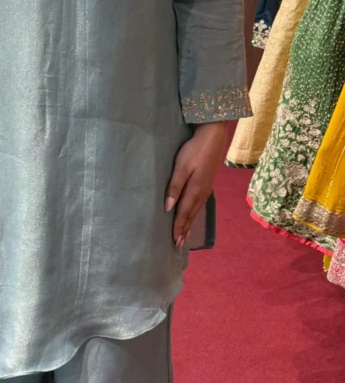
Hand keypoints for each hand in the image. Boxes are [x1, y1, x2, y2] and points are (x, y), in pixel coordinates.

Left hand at [165, 122, 227, 248]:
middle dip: (184, 230)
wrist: (213, 137)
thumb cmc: (194, 151)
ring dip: (189, 224)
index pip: (184, 213)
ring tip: (184, 235)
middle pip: (191, 215)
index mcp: (194, 190)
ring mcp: (206, 188)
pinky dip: (194, 214)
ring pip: (196, 211)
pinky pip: (199, 204)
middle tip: (178, 245)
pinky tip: (193, 215)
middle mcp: (202, 193)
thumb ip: (175, 187)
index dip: (178, 227)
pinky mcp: (207, 183)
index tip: (174, 241)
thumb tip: (168, 208)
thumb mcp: (181, 167)